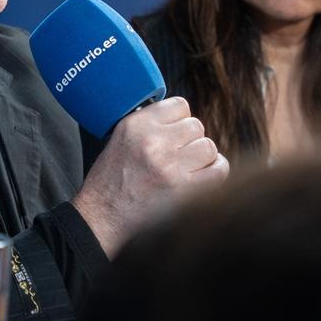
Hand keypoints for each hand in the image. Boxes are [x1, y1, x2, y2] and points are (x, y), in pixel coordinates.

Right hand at [71, 96, 228, 255]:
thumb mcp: (120, 138)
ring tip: (189, 166)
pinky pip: (218, 170)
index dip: (180, 120)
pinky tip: (205, 175)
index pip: (180, 106)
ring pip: (208, 147)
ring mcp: (170, 166)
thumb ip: (149, 124)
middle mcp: (154, 141)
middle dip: (190, 140)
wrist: (103, 215)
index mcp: (137, 125)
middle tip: (179, 154)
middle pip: (196, 126)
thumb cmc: (110, 179)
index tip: (175, 133)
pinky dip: (216, 171)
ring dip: (202, 156)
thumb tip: (182, 120)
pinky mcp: (183, 189)